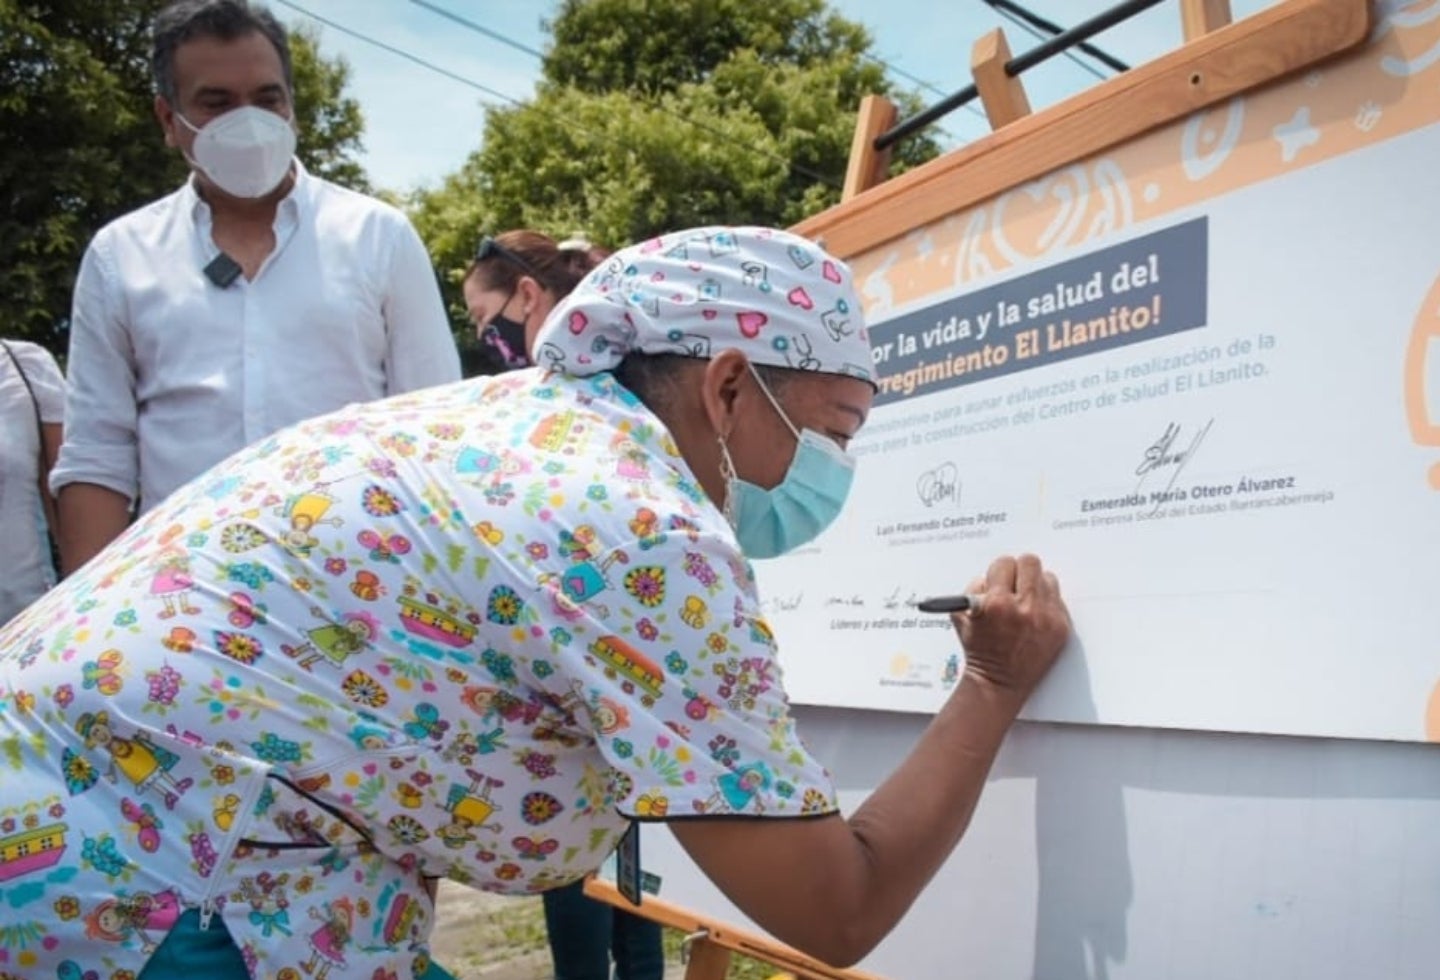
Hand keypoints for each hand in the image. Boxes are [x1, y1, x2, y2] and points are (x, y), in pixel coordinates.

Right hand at [952, 554, 1070, 708]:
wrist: (999, 683)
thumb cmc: (979, 650)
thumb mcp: (962, 615)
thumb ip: (974, 588)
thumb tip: (991, 574)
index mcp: (996, 603)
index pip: (1004, 563)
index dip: (999, 572)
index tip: (998, 581)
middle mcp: (1024, 608)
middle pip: (1030, 562)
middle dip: (1019, 572)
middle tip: (1015, 585)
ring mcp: (1046, 618)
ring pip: (1048, 578)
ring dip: (1036, 586)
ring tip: (1026, 602)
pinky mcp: (1061, 628)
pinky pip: (1058, 599)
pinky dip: (1046, 604)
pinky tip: (1035, 617)